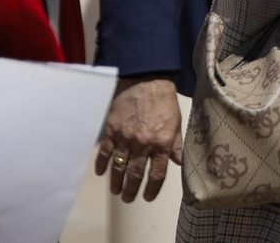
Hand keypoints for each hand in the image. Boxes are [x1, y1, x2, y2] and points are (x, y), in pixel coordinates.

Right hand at [94, 75, 182, 201]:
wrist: (147, 81)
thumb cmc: (164, 101)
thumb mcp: (176, 123)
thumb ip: (176, 145)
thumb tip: (179, 163)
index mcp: (162, 144)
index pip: (157, 174)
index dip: (152, 189)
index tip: (147, 197)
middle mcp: (143, 144)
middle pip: (135, 175)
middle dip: (131, 190)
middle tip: (128, 198)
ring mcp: (126, 138)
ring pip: (119, 167)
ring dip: (116, 182)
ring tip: (116, 190)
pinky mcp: (112, 131)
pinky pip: (104, 152)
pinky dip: (101, 164)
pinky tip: (100, 173)